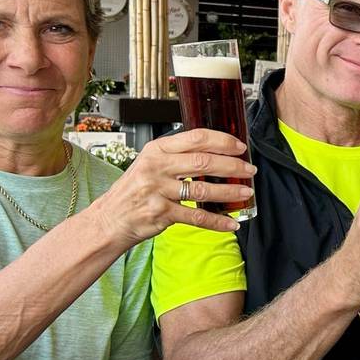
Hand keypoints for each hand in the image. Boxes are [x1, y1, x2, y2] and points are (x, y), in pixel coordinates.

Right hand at [86, 128, 255, 246]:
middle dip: (232, 165)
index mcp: (156, 150)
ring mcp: (158, 190)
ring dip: (230, 191)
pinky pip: (197, 216)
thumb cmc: (133, 192)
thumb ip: (176, 157)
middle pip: (204, 161)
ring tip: (246, 191)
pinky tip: (231, 222)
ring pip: (203, 188)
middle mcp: (156, 167)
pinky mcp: (161, 213)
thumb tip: (213, 153)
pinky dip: (217, 221)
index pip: (195, 138)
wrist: (109, 219)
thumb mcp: (149, 164)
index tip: (240, 146)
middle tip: (249, 169)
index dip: (222, 141)